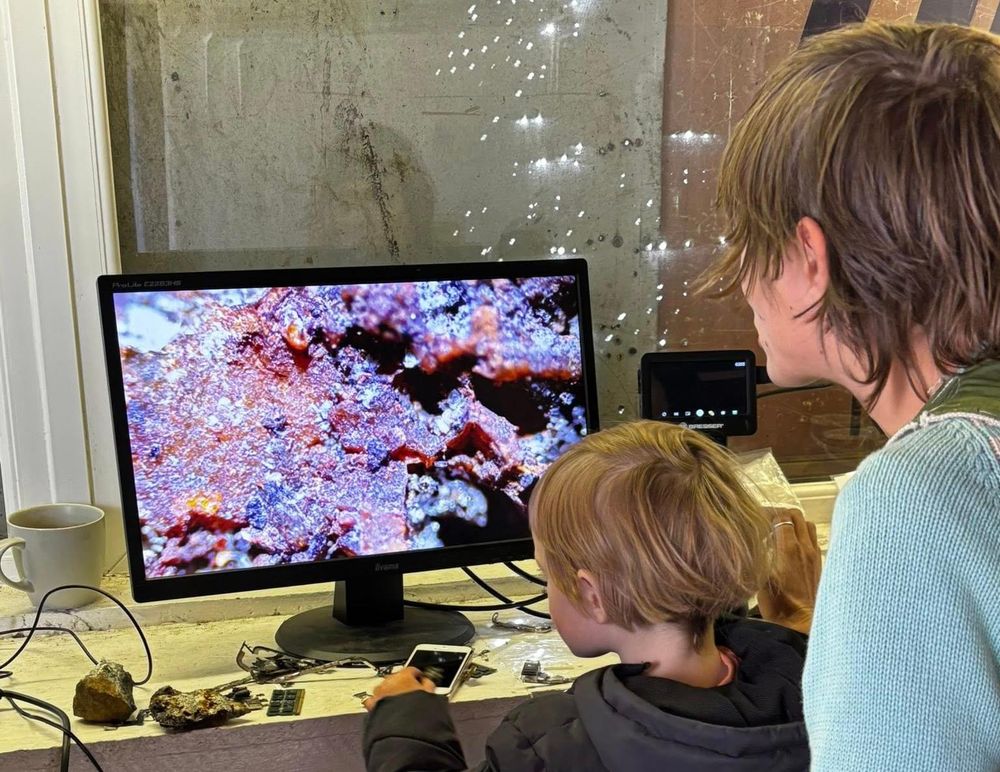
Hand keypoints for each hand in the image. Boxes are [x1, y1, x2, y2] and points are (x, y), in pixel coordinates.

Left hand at [362, 667, 435, 711]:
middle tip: (410, 696)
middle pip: (396, 678)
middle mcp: (389, 681)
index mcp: (404, 675)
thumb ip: (428, 685)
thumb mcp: (430, 696)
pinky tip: (384, 708)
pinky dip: (378, 703)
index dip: (418, 677)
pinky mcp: (372, 705)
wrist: (403, 731)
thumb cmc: (417, 713)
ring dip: (390, 693)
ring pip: (384, 688)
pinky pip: (373, 700)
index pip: (411, 670)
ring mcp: (379, 693)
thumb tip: (426, 682)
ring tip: (398, 704)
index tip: (420, 683)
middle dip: (402, 685)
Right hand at [757, 507, 820, 633]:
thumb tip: (748, 539)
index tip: (756, 518)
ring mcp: (814, 555)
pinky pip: (813, 539)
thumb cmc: (778, 604)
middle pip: (796, 515)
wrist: (799, 623)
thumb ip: (756, 554)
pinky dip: (802, 535)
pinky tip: (791, 547)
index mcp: (789, 548)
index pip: (781, 516)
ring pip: (808, 525)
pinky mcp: (818, 564)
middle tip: (766, 521)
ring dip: (794, 523)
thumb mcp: (759, 577)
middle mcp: (805, 548)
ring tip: (780, 530)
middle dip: (780, 514)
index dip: (767, 513)